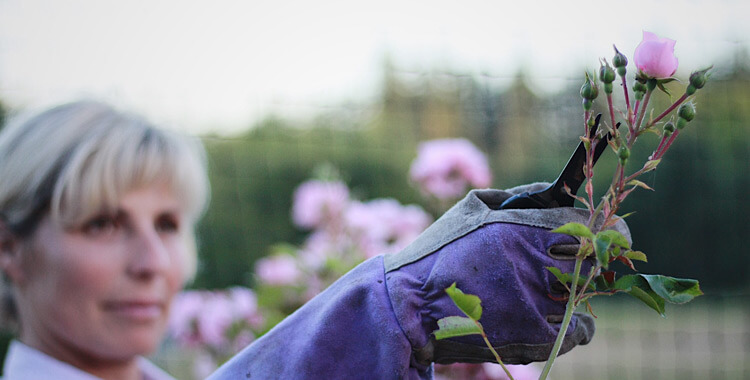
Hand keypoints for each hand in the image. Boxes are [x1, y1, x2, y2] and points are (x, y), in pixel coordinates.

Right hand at [384, 186, 629, 364]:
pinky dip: (571, 321)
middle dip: (592, 255)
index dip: (605, 224)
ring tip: (545, 286)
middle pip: (596, 258)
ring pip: (587, 294)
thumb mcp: (473, 207)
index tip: (606, 227)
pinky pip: (580, 329)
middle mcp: (537, 267)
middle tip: (574, 257)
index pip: (590, 224)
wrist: (410, 308)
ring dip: (574, 288)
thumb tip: (560, 192)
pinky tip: (548, 311)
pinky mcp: (539, 340)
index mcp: (522, 230)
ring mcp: (541, 306)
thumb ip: (521, 196)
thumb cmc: (440, 251)